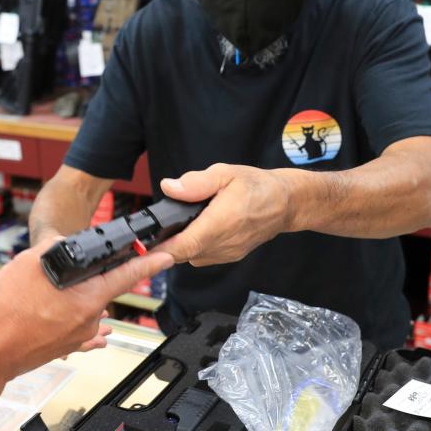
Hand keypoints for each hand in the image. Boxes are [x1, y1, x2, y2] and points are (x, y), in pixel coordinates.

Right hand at [0, 239, 173, 409]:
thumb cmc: (7, 313)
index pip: (128, 276)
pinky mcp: (64, 346)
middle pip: (101, 291)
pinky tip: (62, 315)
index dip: (149, 264)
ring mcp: (77, 336)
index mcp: (87, 298)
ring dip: (74, 298)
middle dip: (87, 278)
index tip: (167, 257)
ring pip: (86, 309)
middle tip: (60, 274)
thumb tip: (62, 243)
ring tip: (46, 293)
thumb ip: (52, 248)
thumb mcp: (28, 263)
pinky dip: (73, 319)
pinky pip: (77, 329)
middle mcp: (88, 320)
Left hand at [154, 163, 292, 265]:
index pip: (184, 245)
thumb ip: (196, 182)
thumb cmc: (258, 186)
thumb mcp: (226, 173)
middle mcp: (224, 244)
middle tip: (155, 228)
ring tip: (179, 224)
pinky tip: (196, 229)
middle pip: (182, 253)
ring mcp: (227, 253)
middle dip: (166, 242)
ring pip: (191, 256)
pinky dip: (194, 245)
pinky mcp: (230, 256)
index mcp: (221, 223)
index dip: (160, 248)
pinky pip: (203, 256)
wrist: (286, 203)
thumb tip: (170, 187)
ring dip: (181, 244)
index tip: (143, 245)